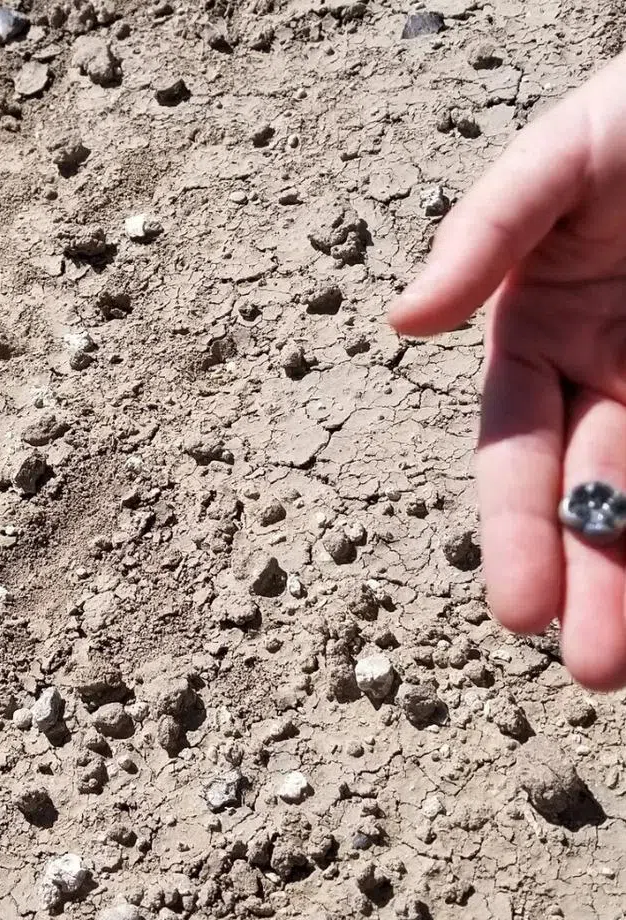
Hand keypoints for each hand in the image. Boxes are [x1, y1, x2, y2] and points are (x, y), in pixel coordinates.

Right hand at [390, 54, 625, 689]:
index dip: (516, 530)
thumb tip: (405, 322)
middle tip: (594, 669)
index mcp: (542, 334)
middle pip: (587, 496)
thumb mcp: (559, 159)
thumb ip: (484, 234)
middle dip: (587, 582)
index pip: (517, 452)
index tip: (517, 612)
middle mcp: (604, 374)